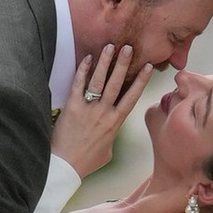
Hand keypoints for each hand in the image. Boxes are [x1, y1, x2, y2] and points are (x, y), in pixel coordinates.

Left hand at [54, 44, 151, 179]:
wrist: (65, 166)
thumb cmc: (86, 161)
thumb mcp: (107, 151)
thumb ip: (112, 135)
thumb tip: (112, 129)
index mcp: (115, 123)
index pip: (132, 97)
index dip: (140, 81)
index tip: (148, 67)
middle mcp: (104, 113)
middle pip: (117, 83)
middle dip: (124, 64)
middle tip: (129, 47)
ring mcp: (88, 109)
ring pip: (100, 81)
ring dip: (106, 62)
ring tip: (111, 46)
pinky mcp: (72, 107)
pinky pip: (78, 84)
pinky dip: (83, 70)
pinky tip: (87, 58)